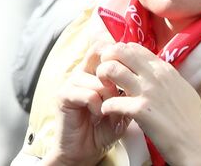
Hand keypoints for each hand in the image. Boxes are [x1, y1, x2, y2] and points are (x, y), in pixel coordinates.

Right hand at [43, 47, 128, 165]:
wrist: (84, 151)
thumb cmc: (102, 130)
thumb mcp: (120, 109)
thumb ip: (126, 94)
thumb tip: (137, 80)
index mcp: (93, 73)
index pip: (102, 49)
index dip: (116, 55)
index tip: (128, 71)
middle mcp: (81, 73)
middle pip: (101, 60)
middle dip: (116, 79)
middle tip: (119, 95)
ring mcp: (71, 83)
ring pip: (98, 81)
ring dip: (108, 97)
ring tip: (107, 111)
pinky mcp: (64, 96)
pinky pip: (88, 94)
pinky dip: (97, 106)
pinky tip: (97, 115)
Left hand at [96, 43, 200, 164]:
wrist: (200, 148)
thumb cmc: (192, 123)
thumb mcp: (182, 90)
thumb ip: (165, 78)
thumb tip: (153, 69)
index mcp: (165, 70)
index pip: (133, 47)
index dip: (119, 54)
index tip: (115, 65)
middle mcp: (155, 76)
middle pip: (119, 51)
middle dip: (105, 60)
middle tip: (104, 76)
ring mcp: (148, 92)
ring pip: (111, 69)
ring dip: (101, 79)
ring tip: (104, 91)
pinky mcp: (141, 111)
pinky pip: (112, 101)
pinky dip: (105, 107)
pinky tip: (107, 112)